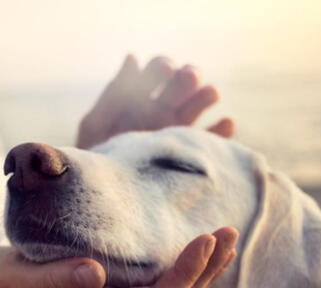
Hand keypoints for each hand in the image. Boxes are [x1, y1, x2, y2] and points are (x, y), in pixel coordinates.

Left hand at [76, 55, 234, 148]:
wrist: (104, 196)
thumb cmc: (95, 159)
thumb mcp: (96, 125)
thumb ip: (115, 93)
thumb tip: (133, 57)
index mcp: (139, 98)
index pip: (159, 70)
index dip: (164, 66)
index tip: (165, 70)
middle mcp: (162, 110)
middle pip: (184, 82)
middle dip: (188, 76)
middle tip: (187, 78)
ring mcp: (178, 131)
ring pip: (200, 104)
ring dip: (207, 95)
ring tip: (209, 94)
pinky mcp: (191, 154)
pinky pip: (213, 139)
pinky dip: (222, 130)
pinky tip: (225, 123)